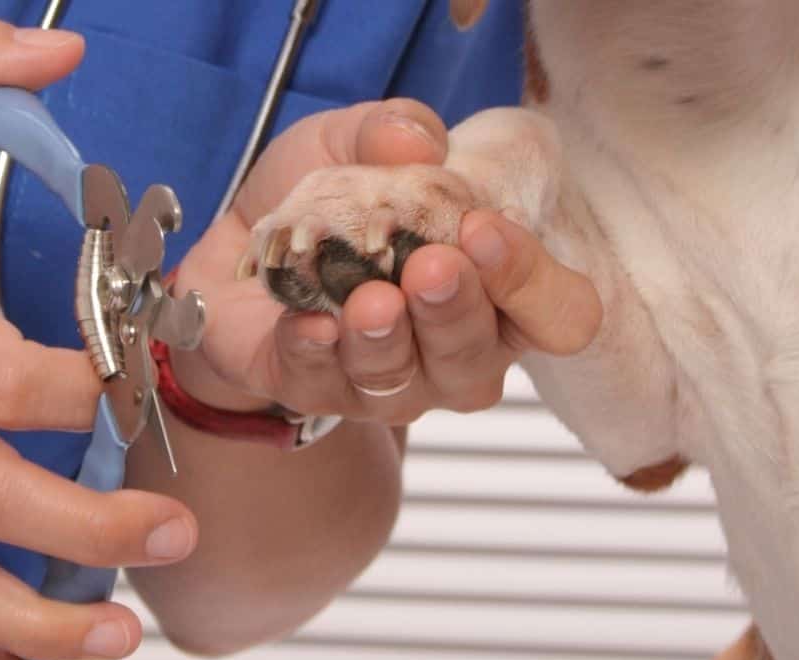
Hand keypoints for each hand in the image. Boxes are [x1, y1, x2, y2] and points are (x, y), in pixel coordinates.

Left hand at [170, 99, 602, 422]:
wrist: (240, 247)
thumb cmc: (331, 202)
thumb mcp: (357, 141)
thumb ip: (393, 128)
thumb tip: (415, 140)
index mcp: (499, 293)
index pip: (559, 315)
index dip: (533, 282)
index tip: (483, 227)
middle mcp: (456, 353)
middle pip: (481, 361)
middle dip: (458, 313)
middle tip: (430, 266)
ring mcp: (390, 386)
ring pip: (407, 385)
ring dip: (388, 341)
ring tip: (369, 300)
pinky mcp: (315, 393)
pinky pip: (322, 387)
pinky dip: (316, 355)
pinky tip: (308, 325)